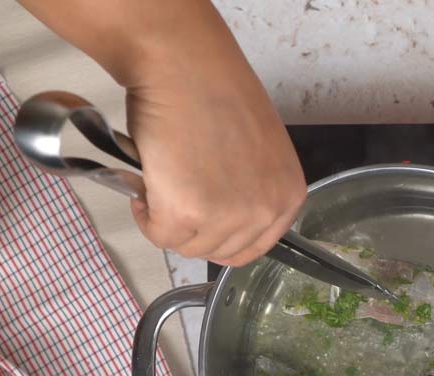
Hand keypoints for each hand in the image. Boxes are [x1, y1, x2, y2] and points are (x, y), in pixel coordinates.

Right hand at [16, 0, 306, 266]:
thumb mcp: (256, 152)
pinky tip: (146, 185)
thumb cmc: (215, 95)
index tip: (199, 221)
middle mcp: (266, 211)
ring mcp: (228, 216)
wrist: (185, 67)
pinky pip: (160, 236)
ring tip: (161, 182)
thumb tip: (220, 213)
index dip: (220, 237)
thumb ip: (249, 188)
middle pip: (219, 251)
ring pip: (188, 247)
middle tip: (173, 193)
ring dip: (168, 222)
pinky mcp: (187, 215)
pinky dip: (146, 216)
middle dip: (191, 229)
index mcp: (288, 196)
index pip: (254, 247)